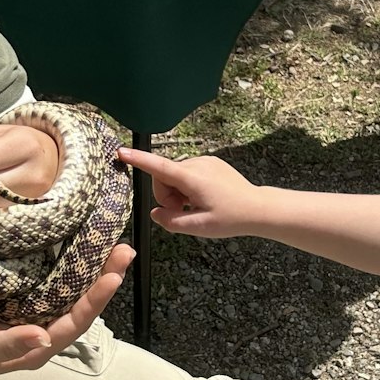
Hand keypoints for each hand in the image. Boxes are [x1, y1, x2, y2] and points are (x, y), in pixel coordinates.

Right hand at [0, 245, 134, 375]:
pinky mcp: (24, 289)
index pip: (75, 323)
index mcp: (38, 345)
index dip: (96, 301)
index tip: (114, 276)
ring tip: (112, 241)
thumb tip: (43, 338)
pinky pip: (52, 274)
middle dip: (105, 277)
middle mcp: (44, 325)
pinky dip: (68, 257)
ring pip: (71, 286)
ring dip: (92, 265)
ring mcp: (35, 306)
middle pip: (81, 302)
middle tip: (125, 250)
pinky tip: (79, 238)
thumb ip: (9, 346)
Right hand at [119, 147, 264, 238]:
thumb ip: (171, 221)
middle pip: (164, 176)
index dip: (139, 160)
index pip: (159, 167)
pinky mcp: (210, 162)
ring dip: (177, 192)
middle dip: (166, 195)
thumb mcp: (199, 227)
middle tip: (181, 211)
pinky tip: (202, 198)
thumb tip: (156, 214)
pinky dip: (187, 186)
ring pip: (174, 175)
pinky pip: (186, 173)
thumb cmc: (232, 218)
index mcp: (193, 178)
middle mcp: (197, 164)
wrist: (257, 208)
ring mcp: (205, 161)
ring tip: (194, 206)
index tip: (121, 152)